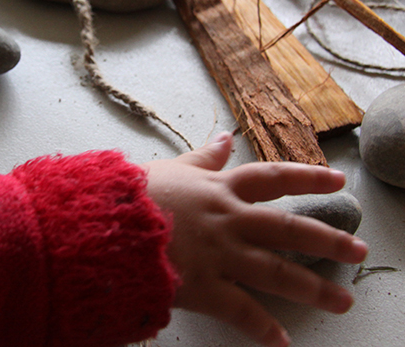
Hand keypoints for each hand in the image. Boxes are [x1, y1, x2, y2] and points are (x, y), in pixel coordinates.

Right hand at [142, 132, 367, 346]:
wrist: (104, 222)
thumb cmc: (133, 193)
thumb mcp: (172, 168)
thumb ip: (203, 156)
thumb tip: (226, 137)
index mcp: (220, 187)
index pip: (274, 178)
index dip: (308, 177)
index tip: (338, 180)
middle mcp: (229, 219)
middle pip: (288, 229)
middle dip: (328, 240)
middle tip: (359, 251)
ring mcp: (220, 255)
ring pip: (277, 272)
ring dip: (312, 288)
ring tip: (342, 302)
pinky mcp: (203, 287)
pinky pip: (241, 311)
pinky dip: (262, 329)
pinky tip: (283, 343)